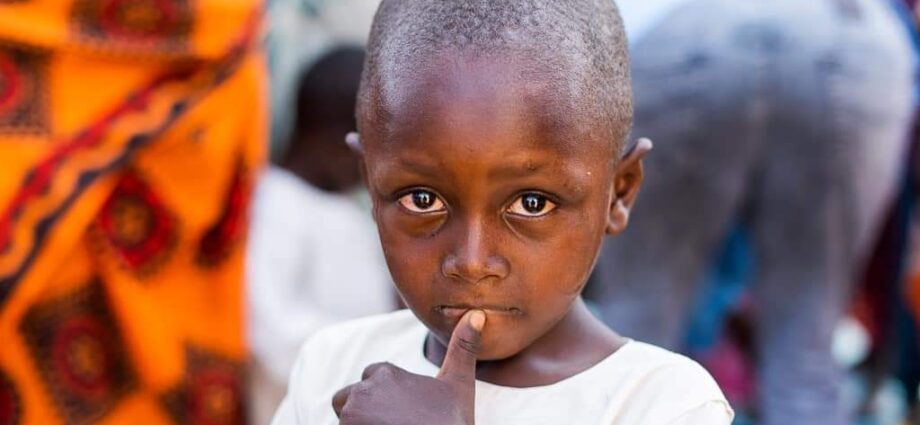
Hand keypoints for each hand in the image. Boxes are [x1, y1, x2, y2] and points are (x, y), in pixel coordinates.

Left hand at [332, 310, 485, 424]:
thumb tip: (477, 314)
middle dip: (365, 411)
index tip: (408, 412)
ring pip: (345, 419)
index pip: (371, 378)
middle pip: (348, 398)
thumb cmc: (452, 424)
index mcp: (384, 374)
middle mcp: (362, 393)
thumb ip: (462, 348)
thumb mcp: (459, 385)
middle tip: (396, 423)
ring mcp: (350, 418)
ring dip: (359, 424)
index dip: (387, 396)